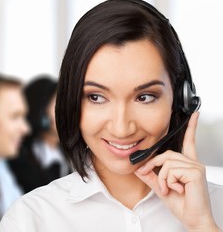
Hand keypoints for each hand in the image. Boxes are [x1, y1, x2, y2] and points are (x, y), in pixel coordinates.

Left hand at [134, 112, 219, 231]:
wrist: (193, 219)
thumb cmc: (182, 204)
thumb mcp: (161, 187)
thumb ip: (150, 176)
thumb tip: (137, 167)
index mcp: (187, 164)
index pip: (188, 142)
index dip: (191, 128)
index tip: (194, 115)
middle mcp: (193, 163)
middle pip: (166, 154)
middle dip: (155, 166)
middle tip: (156, 181)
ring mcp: (196, 166)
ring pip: (166, 163)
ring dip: (163, 179)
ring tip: (170, 189)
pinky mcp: (195, 172)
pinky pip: (171, 170)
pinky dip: (168, 182)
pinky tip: (178, 189)